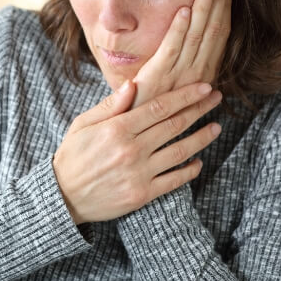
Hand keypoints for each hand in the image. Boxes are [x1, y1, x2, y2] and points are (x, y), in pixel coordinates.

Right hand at [53, 80, 221, 224]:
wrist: (63, 196)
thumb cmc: (73, 154)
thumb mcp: (84, 123)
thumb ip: (110, 105)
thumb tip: (133, 84)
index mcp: (117, 128)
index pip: (159, 107)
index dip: (185, 96)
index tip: (203, 87)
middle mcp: (131, 149)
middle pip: (174, 125)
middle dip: (199, 109)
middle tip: (217, 99)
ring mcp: (139, 173)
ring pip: (179, 151)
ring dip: (201, 138)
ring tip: (216, 127)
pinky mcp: (142, 195)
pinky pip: (173, 181)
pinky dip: (189, 171)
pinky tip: (199, 162)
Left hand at [132, 0, 230, 107]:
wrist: (139, 132)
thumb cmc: (157, 105)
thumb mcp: (180, 87)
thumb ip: (192, 71)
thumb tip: (208, 71)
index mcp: (204, 72)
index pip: (219, 33)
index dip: (224, 7)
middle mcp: (198, 72)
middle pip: (213, 29)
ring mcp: (179, 75)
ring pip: (196, 35)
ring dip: (204, 7)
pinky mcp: (158, 76)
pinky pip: (171, 48)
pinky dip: (178, 28)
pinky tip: (183, 9)